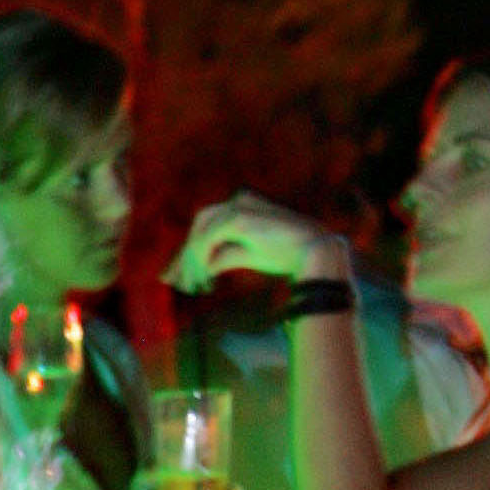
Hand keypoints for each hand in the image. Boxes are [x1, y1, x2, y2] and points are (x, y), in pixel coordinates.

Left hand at [170, 198, 345, 293]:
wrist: (314, 253)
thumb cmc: (286, 255)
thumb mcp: (250, 255)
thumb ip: (225, 257)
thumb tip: (205, 270)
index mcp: (242, 204)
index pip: (205, 223)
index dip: (188, 249)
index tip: (176, 275)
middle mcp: (238, 200)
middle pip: (199, 226)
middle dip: (184, 256)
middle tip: (174, 283)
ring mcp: (239, 206)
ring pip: (201, 234)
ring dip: (193, 263)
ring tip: (194, 288)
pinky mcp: (241, 219)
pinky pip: (209, 240)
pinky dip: (203, 261)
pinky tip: (205, 280)